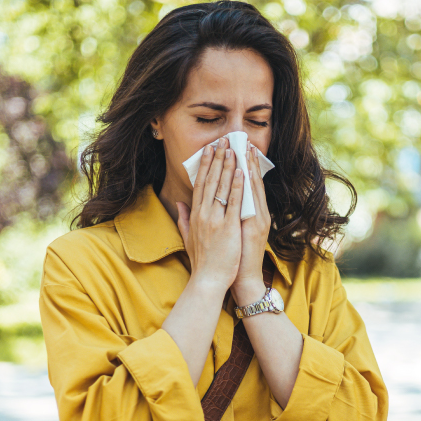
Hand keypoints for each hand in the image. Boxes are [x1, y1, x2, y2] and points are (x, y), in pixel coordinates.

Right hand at [176, 137, 244, 294]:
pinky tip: (242, 172)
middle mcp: (203, 214)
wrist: (208, 280)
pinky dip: (237, 186)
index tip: (209, 150)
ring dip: (228, 166)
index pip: (200, 184)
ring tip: (233, 149)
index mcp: (195, 215)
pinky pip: (233, 203)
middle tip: (223, 140)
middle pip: (211, 180)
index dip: (205, 165)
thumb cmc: (202, 262)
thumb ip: (183, 219)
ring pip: (222, 187)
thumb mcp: (188, 237)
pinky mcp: (228, 228)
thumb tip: (179, 203)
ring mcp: (216, 220)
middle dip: (217, 159)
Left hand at [231, 142, 271, 306]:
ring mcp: (257, 219)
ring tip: (242, 148)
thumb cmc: (233, 259)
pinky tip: (243, 173)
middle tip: (240, 139)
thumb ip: (218, 217)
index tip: (236, 148)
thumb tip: (199, 205)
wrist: (243, 279)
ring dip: (247, 167)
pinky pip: (250, 203)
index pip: (245, 185)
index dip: (241, 166)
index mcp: (250, 214)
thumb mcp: (227, 234)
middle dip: (245, 160)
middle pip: (251, 181)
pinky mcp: (255, 227)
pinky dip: (246, 187)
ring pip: (253, 188)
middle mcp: (257, 213)